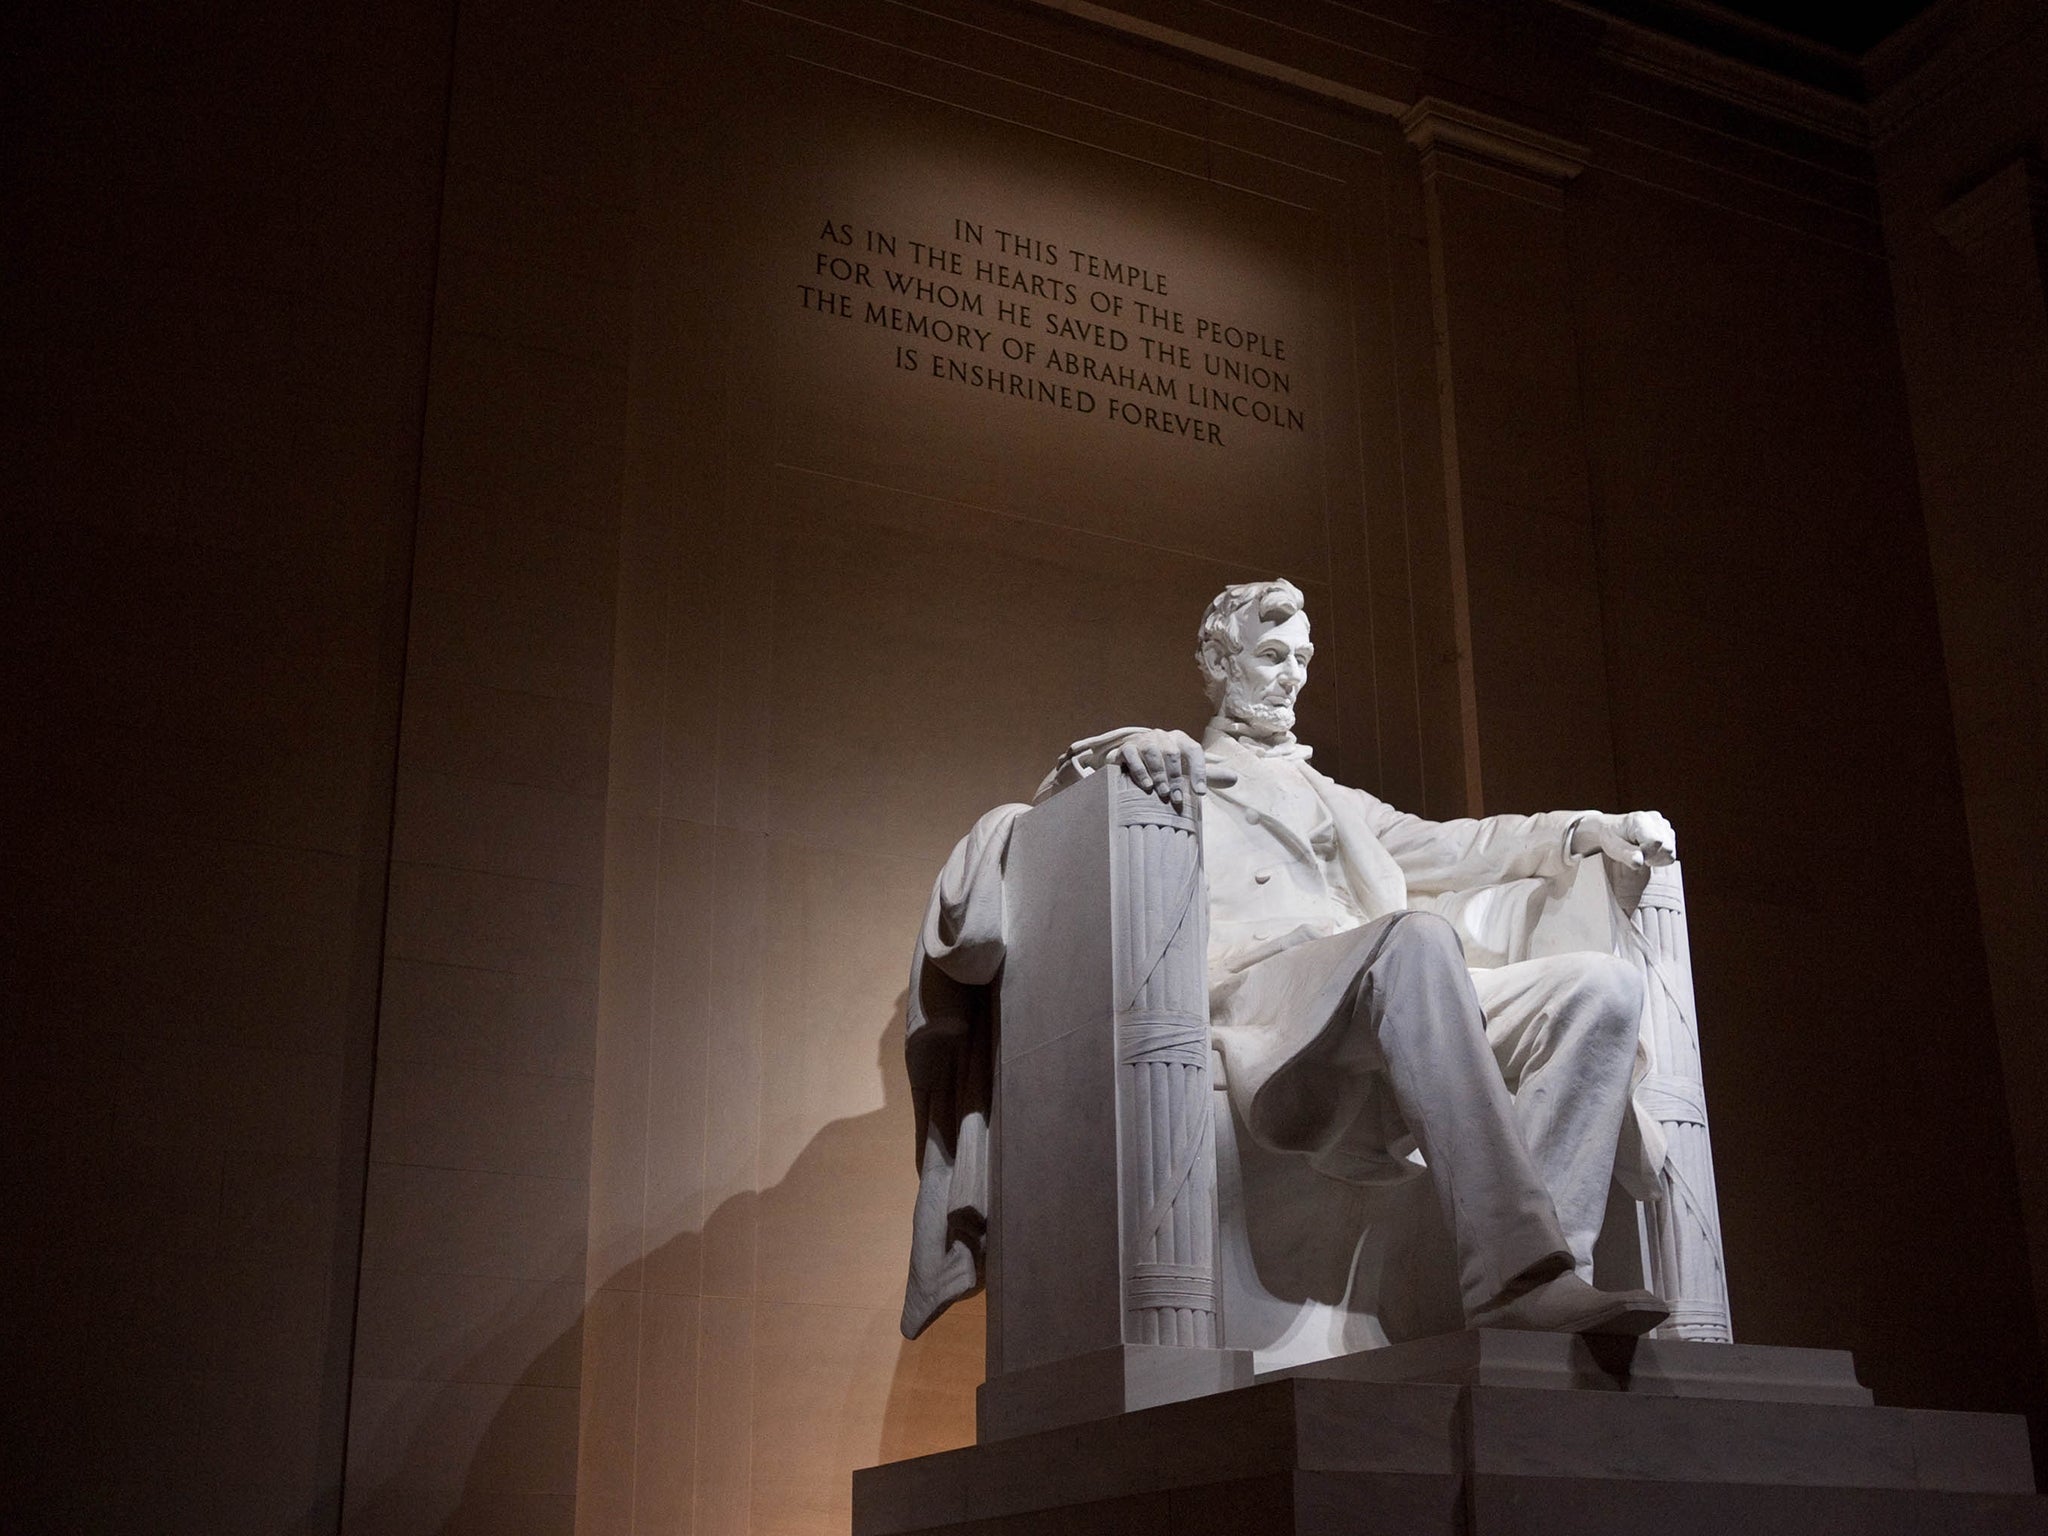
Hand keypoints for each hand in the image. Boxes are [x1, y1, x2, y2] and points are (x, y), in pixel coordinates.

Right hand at [1112, 729, 1235, 811]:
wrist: (1131, 758)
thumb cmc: (1164, 766)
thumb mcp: (1186, 769)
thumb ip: (1208, 775)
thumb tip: (1235, 779)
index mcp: (1180, 739)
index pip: (1194, 750)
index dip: (1199, 771)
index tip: (1200, 793)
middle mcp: (1162, 736)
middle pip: (1172, 753)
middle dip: (1176, 778)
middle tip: (1178, 799)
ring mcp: (1143, 740)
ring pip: (1153, 753)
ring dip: (1159, 775)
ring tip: (1163, 793)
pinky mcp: (1126, 747)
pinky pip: (1134, 756)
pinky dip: (1140, 771)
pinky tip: (1146, 786)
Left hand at [1573, 809, 1675, 868]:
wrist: (1610, 827)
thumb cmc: (1611, 838)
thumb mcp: (1613, 848)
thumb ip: (1626, 856)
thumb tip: (1639, 862)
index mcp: (1640, 820)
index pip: (1656, 842)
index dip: (1647, 854)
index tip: (1633, 853)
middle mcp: (1655, 819)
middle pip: (1668, 848)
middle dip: (1653, 857)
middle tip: (1637, 853)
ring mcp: (1663, 823)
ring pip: (1671, 851)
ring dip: (1656, 857)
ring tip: (1640, 850)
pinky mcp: (1667, 830)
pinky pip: (1671, 852)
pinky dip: (1660, 855)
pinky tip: (1647, 850)